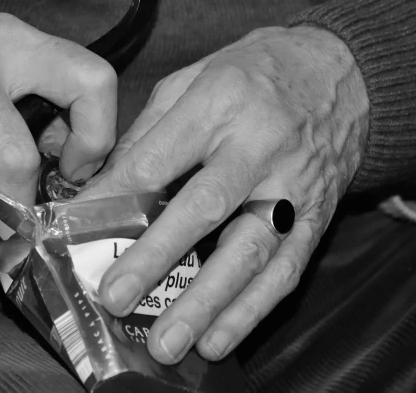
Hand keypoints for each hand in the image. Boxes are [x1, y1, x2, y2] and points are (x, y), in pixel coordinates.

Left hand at [79, 26, 368, 362]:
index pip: (155, 159)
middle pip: (204, 207)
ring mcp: (293, 186)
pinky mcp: (316, 217)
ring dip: (207, 303)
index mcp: (220, 101)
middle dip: (155, 257)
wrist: (342, 71)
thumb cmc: (255, 72)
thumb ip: (149, 128)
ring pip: (249, 251)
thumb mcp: (195, 76)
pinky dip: (252, 310)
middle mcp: (259, 145)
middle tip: (115, 297)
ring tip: (169, 343)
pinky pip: (285, 270)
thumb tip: (106, 182)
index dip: (112, 198)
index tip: (73, 231)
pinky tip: (218, 339)